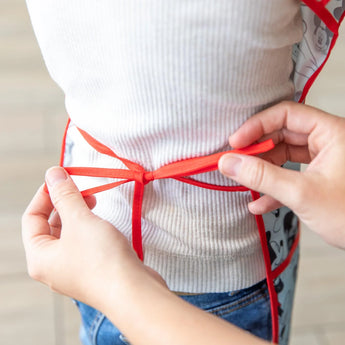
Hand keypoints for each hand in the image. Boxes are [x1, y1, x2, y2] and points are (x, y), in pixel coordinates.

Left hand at [22, 167, 165, 308]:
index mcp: (40, 257)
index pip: (31, 218)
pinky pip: (84, 243)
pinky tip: (102, 222)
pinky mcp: (92, 271)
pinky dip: (89, 227)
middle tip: (82, 188)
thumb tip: (52, 173)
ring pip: (69, 234)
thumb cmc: (101, 259)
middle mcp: (52, 266)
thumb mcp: (80, 220)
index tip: (61, 178)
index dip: (44, 194)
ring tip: (94, 201)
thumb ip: (65, 195)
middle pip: (50, 226)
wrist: (132, 291)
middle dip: (64, 203)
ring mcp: (73, 270)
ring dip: (78, 214)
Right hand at [219, 101, 344, 248]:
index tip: (235, 143)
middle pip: (282, 134)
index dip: (257, 126)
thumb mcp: (302, 194)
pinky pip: (291, 174)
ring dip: (263, 171)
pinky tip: (259, 203)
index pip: (286, 115)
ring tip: (244, 182)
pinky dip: (274, 188)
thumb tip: (229, 162)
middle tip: (235, 162)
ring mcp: (323, 160)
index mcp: (332, 132)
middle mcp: (328, 141)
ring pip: (284, 155)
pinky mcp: (319, 178)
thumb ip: (262, 176)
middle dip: (257, 150)